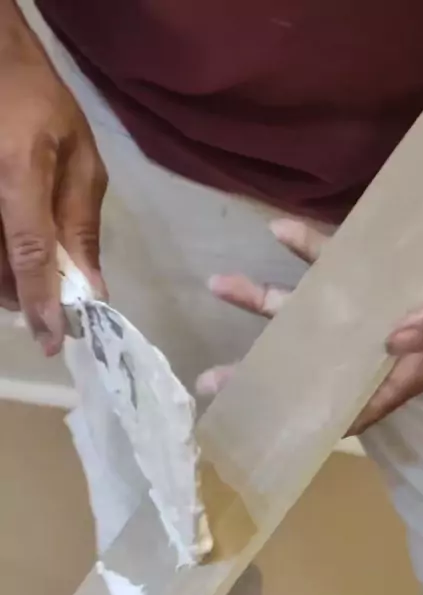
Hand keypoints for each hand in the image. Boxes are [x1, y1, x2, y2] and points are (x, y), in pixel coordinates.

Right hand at [0, 2, 107, 354]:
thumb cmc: (42, 106)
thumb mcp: (81, 159)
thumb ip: (83, 225)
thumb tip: (91, 287)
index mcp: (19, 173)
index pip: (29, 252)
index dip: (41, 300)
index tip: (52, 339)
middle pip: (0, 270)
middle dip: (27, 300)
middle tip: (52, 313)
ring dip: (12, 287)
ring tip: (37, 287)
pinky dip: (3, 265)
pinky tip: (17, 263)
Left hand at [196, 219, 422, 434]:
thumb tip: (392, 336)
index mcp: (409, 366)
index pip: (356, 404)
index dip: (314, 420)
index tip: (267, 431)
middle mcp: (382, 339)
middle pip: (314, 360)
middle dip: (264, 368)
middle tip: (211, 382)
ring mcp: (374, 301)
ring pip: (310, 306)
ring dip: (265, 297)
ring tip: (219, 284)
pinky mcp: (376, 265)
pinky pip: (333, 258)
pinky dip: (306, 245)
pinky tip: (277, 229)